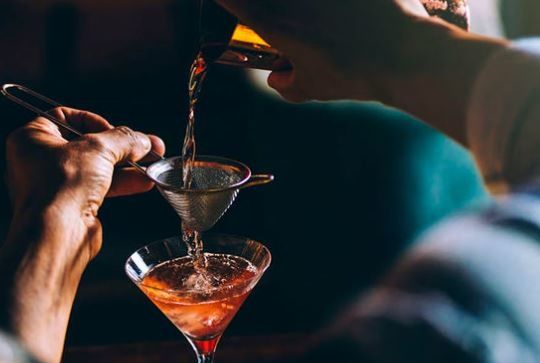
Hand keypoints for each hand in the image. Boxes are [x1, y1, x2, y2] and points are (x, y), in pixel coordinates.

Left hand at [6, 107, 164, 257]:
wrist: (57, 234)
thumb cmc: (59, 187)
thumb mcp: (98, 149)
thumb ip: (122, 139)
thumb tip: (140, 139)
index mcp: (31, 138)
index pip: (64, 116)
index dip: (93, 121)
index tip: (114, 130)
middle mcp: (38, 161)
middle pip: (86, 144)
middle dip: (119, 146)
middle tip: (144, 144)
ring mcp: (55, 185)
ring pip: (95, 168)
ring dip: (126, 165)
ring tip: (152, 162)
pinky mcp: (71, 206)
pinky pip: (99, 188)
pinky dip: (121, 183)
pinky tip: (143, 181)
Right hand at [217, 0, 505, 141]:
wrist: (402, 55)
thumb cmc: (353, 74)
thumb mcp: (312, 87)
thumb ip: (286, 84)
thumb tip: (277, 78)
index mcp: (274, 23)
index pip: (233, 2)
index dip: (226, 2)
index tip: (227, 5)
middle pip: (267, 1)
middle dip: (268, 9)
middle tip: (280, 21)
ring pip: (305, 2)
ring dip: (309, 11)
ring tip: (319, 23)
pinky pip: (341, 1)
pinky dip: (344, 6)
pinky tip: (349, 13)